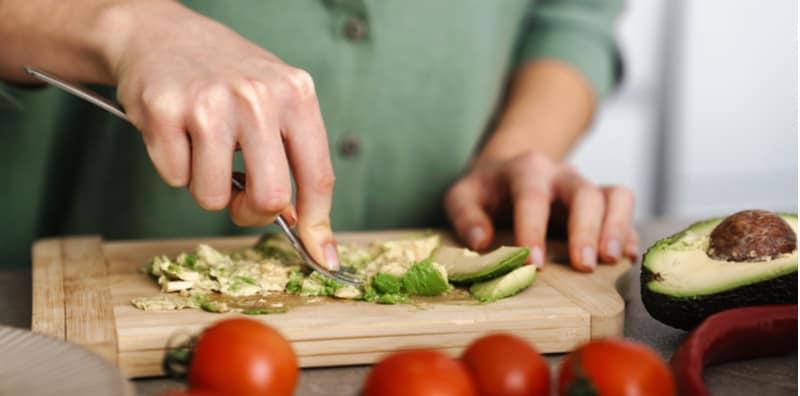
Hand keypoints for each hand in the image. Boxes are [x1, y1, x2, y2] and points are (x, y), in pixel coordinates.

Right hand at [105, 2, 338, 268]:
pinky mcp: (165, 112)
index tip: (323, 257)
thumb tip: (305, 224)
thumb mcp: (274, 97)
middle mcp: (258, 97)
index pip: (318, 175)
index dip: (319, 224)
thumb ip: (292, 153)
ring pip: (213, 197)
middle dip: (251, 211)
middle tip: (237, 195)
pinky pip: (174, 178)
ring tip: (201, 145)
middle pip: (268, 198)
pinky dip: (173, 166)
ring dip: (205, 184)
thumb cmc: (223, 75)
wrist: (158, 33)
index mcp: (296, 94)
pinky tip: (175, 131)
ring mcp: (210, 104)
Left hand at [444, 151, 637, 271]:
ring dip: (616, 228)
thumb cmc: (484, 191)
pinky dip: (628, 232)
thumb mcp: (462, 197)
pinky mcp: (601, 203)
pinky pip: (625, 209)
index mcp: (525, 170)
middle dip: (585, 230)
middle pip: (584, 193)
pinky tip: (624, 258)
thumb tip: (481, 242)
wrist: (507, 171)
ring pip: (615, 196)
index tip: (533, 264)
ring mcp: (585, 187)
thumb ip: (466, 216)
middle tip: (582, 266)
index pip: (532, 197)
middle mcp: (561, 175)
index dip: (534, 230)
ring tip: (612, 260)